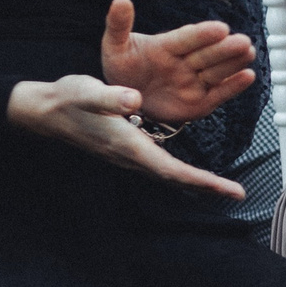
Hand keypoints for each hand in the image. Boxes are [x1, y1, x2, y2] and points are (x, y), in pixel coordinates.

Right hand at [8, 75, 246, 199]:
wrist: (48, 110)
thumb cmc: (68, 99)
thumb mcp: (88, 92)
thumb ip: (110, 97)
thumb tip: (134, 100)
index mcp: (128, 145)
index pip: (172, 170)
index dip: (202, 181)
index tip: (228, 189)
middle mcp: (132, 155)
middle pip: (176, 178)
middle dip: (207, 186)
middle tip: (237, 193)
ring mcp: (130, 155)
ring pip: (170, 173)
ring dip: (196, 180)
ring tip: (223, 186)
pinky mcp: (129, 148)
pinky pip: (161, 164)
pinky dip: (182, 170)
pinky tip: (193, 169)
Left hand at [99, 0, 255, 124]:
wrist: (127, 101)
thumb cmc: (123, 69)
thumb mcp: (115, 47)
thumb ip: (118, 25)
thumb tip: (120, 0)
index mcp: (167, 46)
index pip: (188, 38)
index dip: (203, 35)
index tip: (220, 28)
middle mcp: (186, 61)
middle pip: (208, 54)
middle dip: (225, 48)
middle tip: (242, 41)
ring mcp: (195, 81)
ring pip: (217, 71)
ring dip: (234, 62)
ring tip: (248, 52)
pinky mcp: (202, 101)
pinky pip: (219, 93)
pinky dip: (233, 86)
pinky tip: (247, 76)